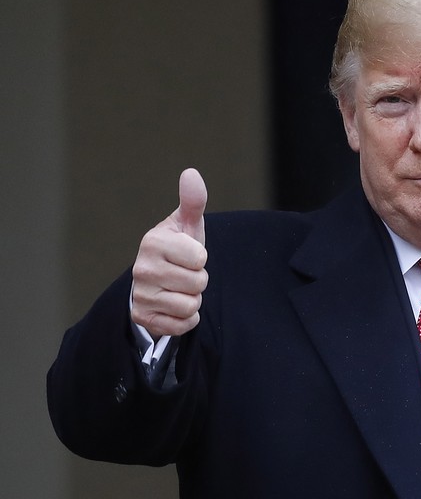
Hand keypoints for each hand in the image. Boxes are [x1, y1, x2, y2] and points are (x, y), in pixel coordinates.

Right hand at [131, 168, 208, 338]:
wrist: (158, 279)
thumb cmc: (178, 248)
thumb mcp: (187, 224)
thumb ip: (193, 201)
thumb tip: (191, 173)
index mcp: (153, 242)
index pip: (200, 258)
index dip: (201, 258)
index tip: (188, 255)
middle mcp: (142, 268)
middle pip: (198, 283)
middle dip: (199, 280)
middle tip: (185, 273)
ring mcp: (141, 294)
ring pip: (190, 305)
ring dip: (193, 300)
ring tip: (180, 288)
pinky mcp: (142, 318)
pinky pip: (182, 325)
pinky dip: (186, 319)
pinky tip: (175, 306)